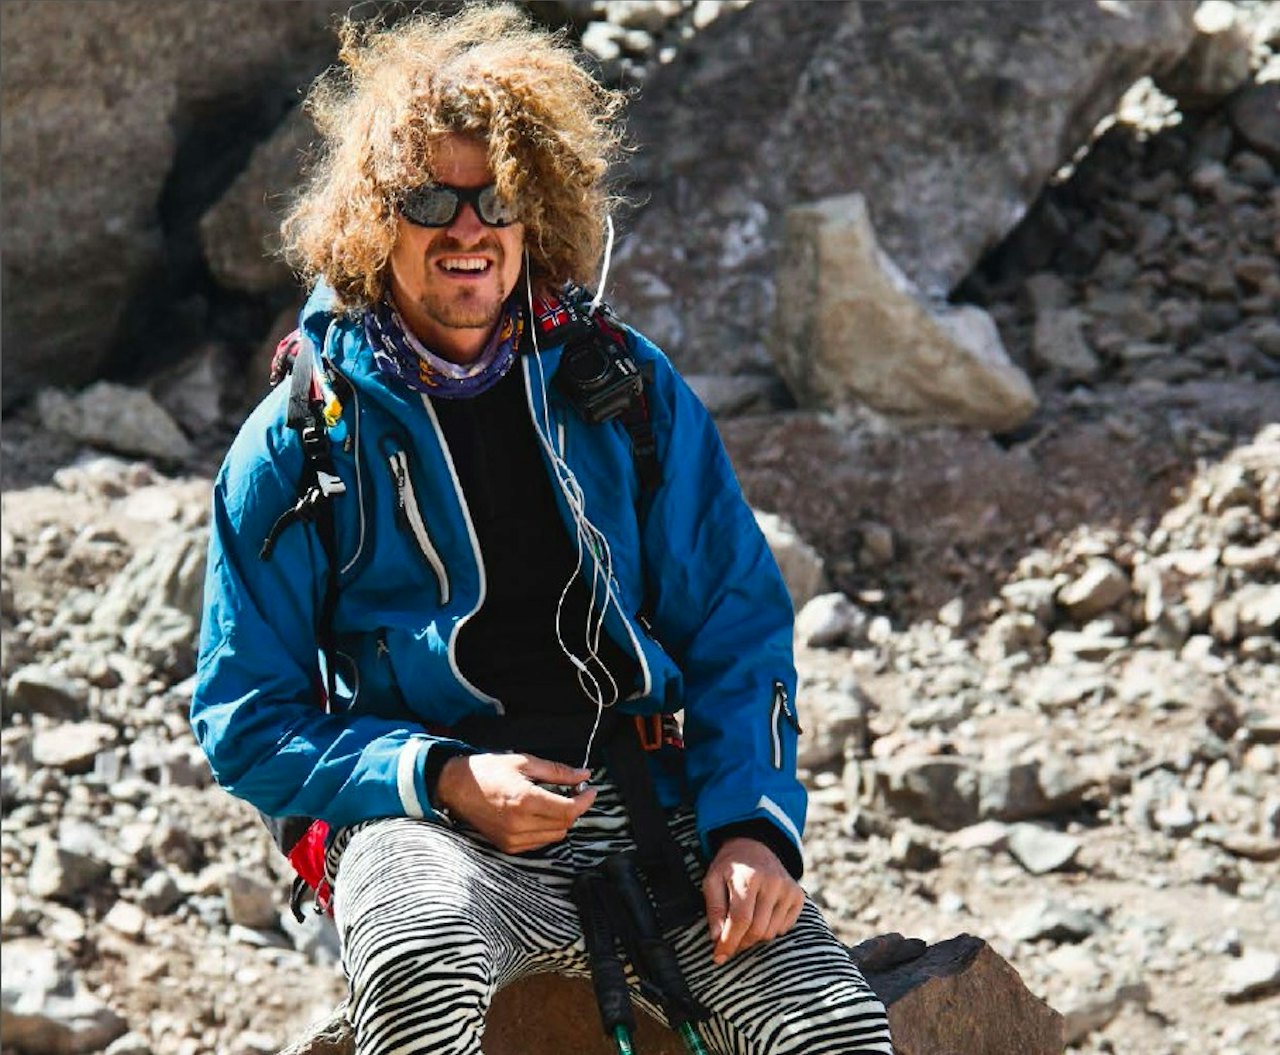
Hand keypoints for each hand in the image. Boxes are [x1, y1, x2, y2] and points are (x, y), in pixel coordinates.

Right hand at [435, 753, 596, 853]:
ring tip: (557, 800)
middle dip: (575, 807)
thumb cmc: (488, 771)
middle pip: (565, 824)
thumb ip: (557, 771)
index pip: (568, 809)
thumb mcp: (524, 762)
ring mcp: (513, 838)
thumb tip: (583, 775)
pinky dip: (547, 829)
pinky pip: (539, 842)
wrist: (457, 787)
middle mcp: (519, 823)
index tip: (591, 790)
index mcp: (525, 800)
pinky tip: (541, 813)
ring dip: (562, 819)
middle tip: (574, 790)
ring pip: (555, 835)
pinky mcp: (508, 846)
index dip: (585, 800)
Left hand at [702, 837, 803, 963]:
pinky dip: (770, 930)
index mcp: (749, 877)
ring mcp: (788, 889)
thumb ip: (714, 908)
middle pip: (757, 930)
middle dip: (740, 943)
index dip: (729, 942)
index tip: (718, 957)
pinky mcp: (798, 896)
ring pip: (771, 932)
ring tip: (743, 926)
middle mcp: (773, 883)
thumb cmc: (730, 866)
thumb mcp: (712, 880)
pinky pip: (784, 928)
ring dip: (754, 937)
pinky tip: (760, 916)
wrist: (754, 846)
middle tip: (729, 942)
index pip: (741, 920)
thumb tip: (717, 938)